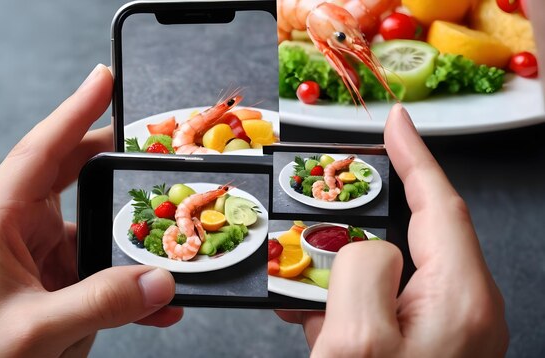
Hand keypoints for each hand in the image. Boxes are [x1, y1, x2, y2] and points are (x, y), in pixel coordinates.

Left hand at [0, 65, 182, 356]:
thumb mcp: (35, 331)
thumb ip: (102, 303)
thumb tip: (161, 282)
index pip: (39, 151)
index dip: (74, 111)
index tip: (104, 80)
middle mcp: (13, 227)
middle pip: (69, 174)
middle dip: (111, 158)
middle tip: (150, 143)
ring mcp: (33, 253)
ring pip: (92, 225)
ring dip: (129, 235)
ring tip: (167, 235)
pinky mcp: (50, 279)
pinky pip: (97, 267)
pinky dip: (127, 282)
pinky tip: (154, 304)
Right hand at [278, 104, 507, 356]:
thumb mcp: (354, 341)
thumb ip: (360, 271)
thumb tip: (360, 248)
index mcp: (460, 300)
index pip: (440, 205)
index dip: (415, 156)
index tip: (396, 121)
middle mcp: (463, 311)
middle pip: (410, 237)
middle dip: (357, 226)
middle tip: (318, 221)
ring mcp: (445, 330)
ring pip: (388, 273)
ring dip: (341, 278)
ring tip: (304, 296)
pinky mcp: (424, 344)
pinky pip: (382, 304)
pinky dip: (346, 306)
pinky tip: (316, 322)